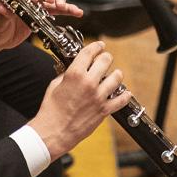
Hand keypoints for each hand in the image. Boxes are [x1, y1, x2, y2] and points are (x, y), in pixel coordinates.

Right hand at [29, 40, 130, 160]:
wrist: (53, 131)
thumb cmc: (51, 109)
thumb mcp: (55, 85)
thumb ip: (67, 74)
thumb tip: (75, 68)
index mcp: (74, 74)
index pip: (89, 52)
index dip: (96, 46)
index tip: (99, 45)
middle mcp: (88, 83)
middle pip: (105, 60)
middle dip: (106, 57)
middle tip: (105, 59)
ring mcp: (98, 97)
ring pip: (116, 77)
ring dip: (115, 74)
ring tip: (114, 75)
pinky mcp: (104, 110)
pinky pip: (121, 100)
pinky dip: (124, 95)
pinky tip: (124, 92)